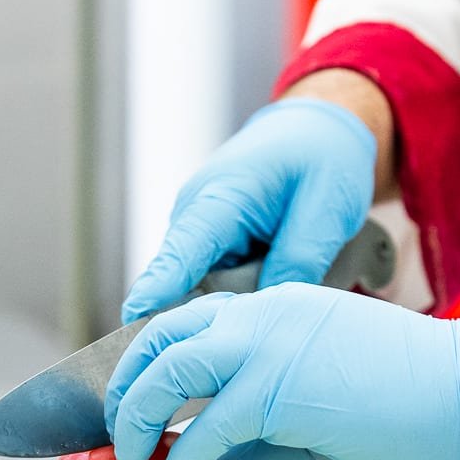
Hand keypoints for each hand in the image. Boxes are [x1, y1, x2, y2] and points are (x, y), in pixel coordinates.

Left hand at [105, 285, 459, 459]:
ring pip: (168, 371)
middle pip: (159, 337)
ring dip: (139, 418)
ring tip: (134, 459)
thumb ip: (260, 451)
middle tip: (120, 435)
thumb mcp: (317, 422)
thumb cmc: (409, 399)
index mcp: (274, 308)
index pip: (185, 323)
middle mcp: (262, 314)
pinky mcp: (281, 387)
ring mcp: (270, 344)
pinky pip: (209, 425)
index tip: (132, 407)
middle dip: (126, 388)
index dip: (147, 365)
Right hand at [120, 98, 376, 324]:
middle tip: (251, 333)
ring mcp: (195, 232)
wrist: (317, 127)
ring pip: (197, 290)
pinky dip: (234, 295)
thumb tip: (265, 316)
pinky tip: (265, 290)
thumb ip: (297, 263)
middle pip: (181, 286)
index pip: (179, 253)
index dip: (156, 292)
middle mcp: (193, 216)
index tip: (132, 323)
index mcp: (219, 198)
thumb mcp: (326, 209)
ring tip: (270, 300)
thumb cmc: (322, 158)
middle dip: (206, 316)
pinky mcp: (205, 245)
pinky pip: (211, 284)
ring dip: (228, 304)